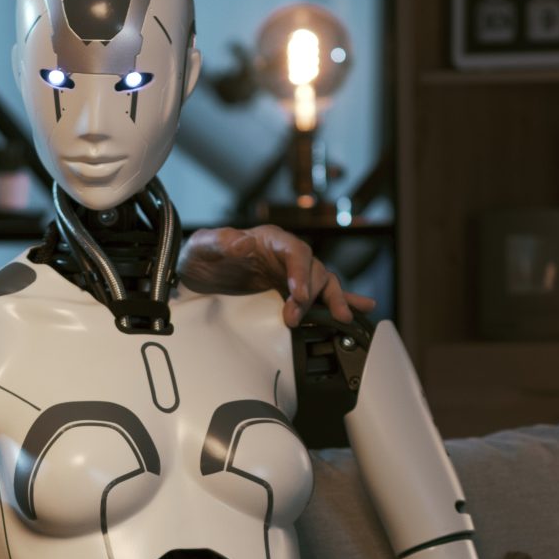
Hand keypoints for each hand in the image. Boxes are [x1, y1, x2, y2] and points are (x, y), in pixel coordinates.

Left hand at [176, 225, 378, 327]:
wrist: (197, 272)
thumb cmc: (202, 254)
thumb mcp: (204, 245)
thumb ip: (222, 242)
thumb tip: (241, 242)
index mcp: (270, 240)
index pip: (295, 252)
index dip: (301, 273)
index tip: (299, 295)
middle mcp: (286, 255)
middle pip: (313, 270)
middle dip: (310, 295)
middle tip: (294, 319)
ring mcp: (291, 274)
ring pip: (323, 283)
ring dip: (332, 301)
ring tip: (343, 318)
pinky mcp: (291, 291)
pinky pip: (321, 294)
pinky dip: (342, 300)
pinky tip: (361, 309)